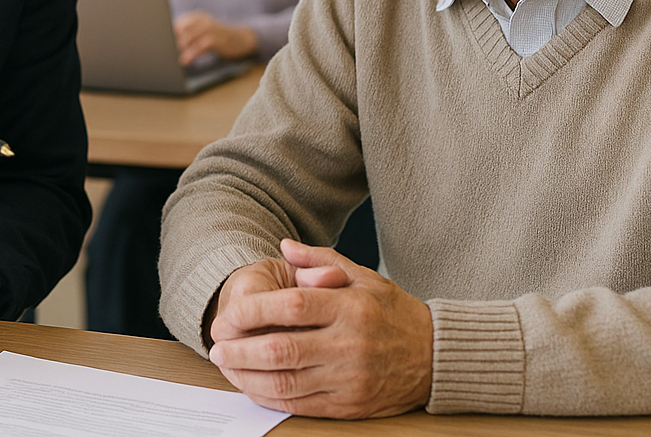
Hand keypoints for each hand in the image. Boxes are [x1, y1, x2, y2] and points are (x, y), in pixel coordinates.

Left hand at [173, 11, 257, 65]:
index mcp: (196, 17)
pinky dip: (190, 55)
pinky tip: (186, 61)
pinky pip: (199, 47)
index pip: (177, 24)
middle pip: (180, 30)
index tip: (164, 45)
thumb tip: (169, 44)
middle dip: (174, 43)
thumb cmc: (218, 37)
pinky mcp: (216, 39)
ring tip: (175, 58)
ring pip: (188, 38)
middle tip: (168, 54)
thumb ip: (189, 34)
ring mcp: (210, 28)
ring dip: (180, 49)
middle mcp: (202, 20)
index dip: (170, 35)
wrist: (240, 39)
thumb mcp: (203, 31)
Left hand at [207, 239, 432, 418]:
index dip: (253, 311)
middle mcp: (349, 344)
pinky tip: (253, 386)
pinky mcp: (349, 406)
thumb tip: (284, 245)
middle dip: (240, 350)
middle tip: (215, 345)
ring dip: (248, 377)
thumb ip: (321, 259)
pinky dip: (270, 397)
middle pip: (282, 349)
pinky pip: (300, 405)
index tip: (228, 314)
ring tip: (227, 366)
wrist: (435, 357)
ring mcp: (349, 379)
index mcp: (350, 307)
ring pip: (286, 383)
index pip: (292, 306)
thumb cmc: (394, 312)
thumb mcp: (363, 276)